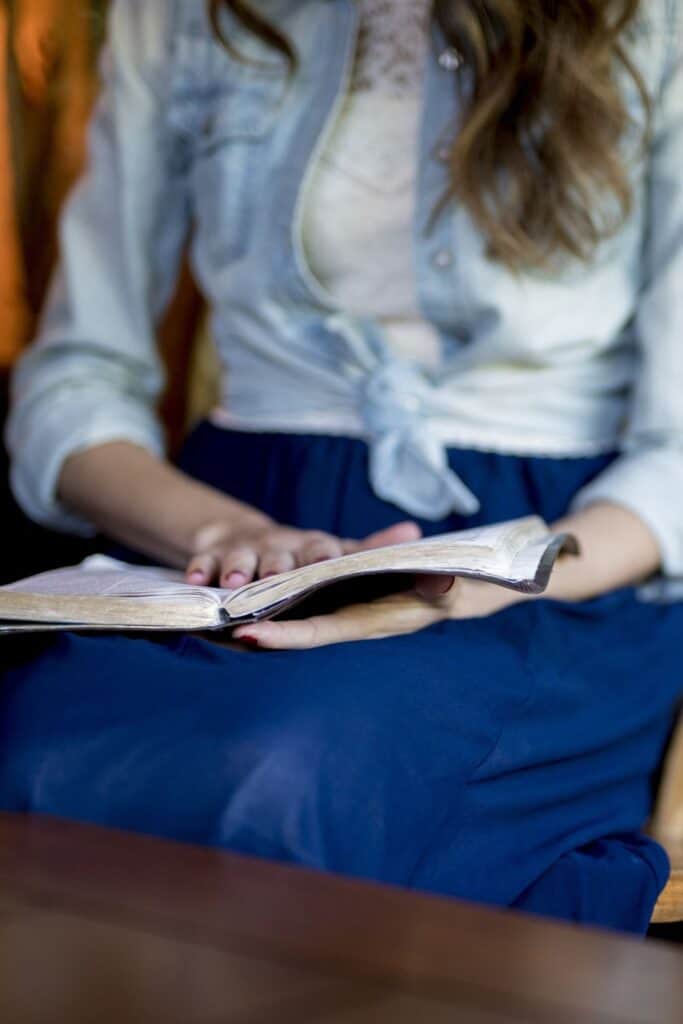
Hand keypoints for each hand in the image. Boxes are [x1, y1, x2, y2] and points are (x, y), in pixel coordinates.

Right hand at [186, 517, 422, 588]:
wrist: (243, 536)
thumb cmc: (300, 553)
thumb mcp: (335, 549)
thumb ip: (371, 546)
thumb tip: (416, 534)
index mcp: (311, 547)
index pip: (321, 549)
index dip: (323, 556)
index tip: (327, 562)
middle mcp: (279, 546)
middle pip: (278, 555)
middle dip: (276, 565)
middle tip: (277, 577)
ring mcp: (244, 551)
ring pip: (240, 558)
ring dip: (236, 568)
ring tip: (232, 582)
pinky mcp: (213, 557)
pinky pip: (203, 563)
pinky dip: (198, 570)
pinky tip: (194, 580)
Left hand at [231, 576, 530, 649]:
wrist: (462, 588)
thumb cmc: (456, 588)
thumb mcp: (453, 586)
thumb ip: (446, 587)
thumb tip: (444, 584)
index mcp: (367, 622)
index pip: (317, 633)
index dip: (282, 637)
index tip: (245, 635)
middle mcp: (348, 620)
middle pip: (293, 626)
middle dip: (256, 624)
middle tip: (213, 617)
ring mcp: (343, 609)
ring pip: (292, 612)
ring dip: (259, 610)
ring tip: (217, 602)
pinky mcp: (342, 596)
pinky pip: (302, 598)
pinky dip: (275, 596)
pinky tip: (247, 586)